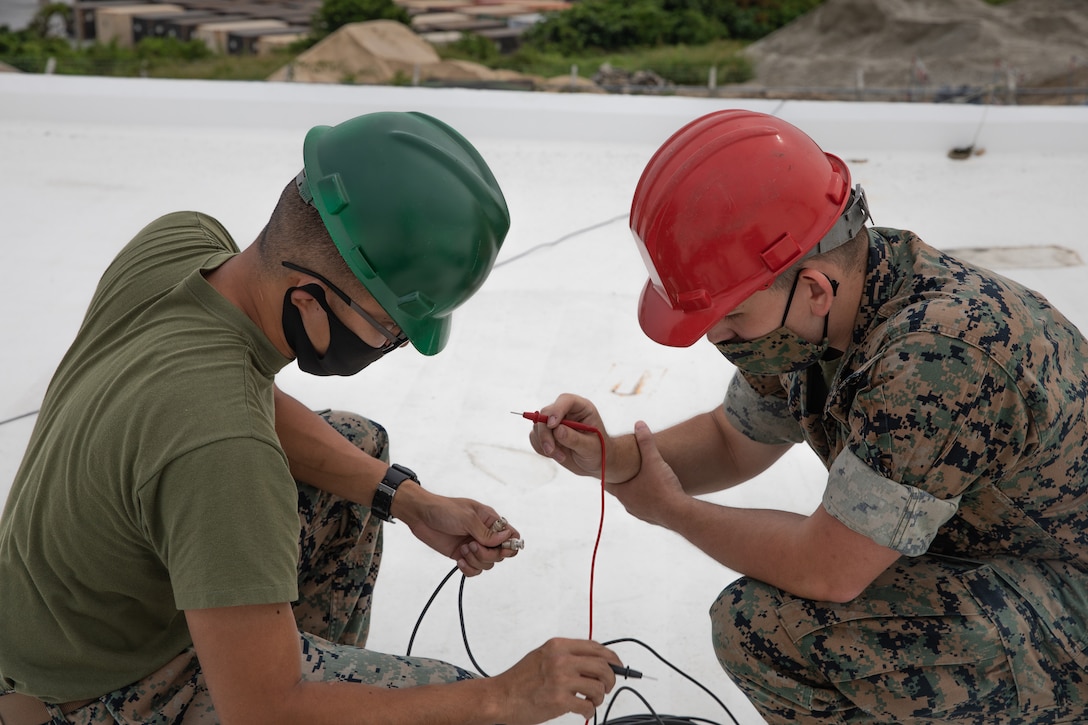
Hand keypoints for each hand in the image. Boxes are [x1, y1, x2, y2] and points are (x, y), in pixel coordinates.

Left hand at [396, 486, 520, 575]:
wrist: (420, 516)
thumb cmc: (443, 510)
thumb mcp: (467, 518)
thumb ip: (486, 532)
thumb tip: (507, 538)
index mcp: (490, 520)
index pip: (511, 535)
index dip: (510, 545)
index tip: (500, 549)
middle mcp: (484, 534)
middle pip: (501, 554)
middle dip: (488, 554)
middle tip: (472, 546)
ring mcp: (474, 545)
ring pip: (488, 563)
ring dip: (476, 561)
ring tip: (463, 550)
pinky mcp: (462, 555)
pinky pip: (475, 570)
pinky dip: (469, 569)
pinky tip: (459, 560)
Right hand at [489, 638, 620, 723]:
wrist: (500, 697)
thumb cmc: (519, 680)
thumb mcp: (542, 656)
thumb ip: (566, 655)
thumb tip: (595, 660)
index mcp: (557, 646)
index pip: (596, 647)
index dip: (611, 658)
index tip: (616, 666)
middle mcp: (560, 659)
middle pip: (602, 665)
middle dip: (611, 678)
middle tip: (607, 687)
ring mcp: (560, 680)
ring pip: (598, 686)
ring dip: (599, 697)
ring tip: (590, 700)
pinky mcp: (558, 700)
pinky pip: (587, 706)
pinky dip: (589, 711)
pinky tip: (582, 711)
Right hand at [527, 394, 610, 477]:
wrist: (593, 463)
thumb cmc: (598, 451)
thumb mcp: (591, 447)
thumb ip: (575, 439)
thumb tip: (557, 430)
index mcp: (581, 408)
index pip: (566, 400)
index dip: (557, 410)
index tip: (552, 425)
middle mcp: (566, 412)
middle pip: (546, 413)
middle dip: (546, 433)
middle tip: (551, 450)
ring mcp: (554, 422)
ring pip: (538, 426)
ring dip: (545, 444)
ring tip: (561, 456)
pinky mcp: (546, 433)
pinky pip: (534, 437)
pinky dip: (541, 448)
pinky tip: (556, 454)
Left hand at [605, 421, 686, 527]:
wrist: (679, 513)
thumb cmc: (662, 486)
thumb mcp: (653, 460)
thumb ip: (645, 441)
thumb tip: (639, 424)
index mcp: (622, 492)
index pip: (607, 481)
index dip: (608, 472)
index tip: (608, 464)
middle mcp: (628, 504)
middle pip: (621, 490)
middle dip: (624, 480)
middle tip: (627, 469)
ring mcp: (640, 514)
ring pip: (634, 500)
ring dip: (638, 491)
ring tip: (643, 481)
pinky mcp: (653, 519)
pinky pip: (648, 508)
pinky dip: (650, 500)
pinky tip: (658, 494)